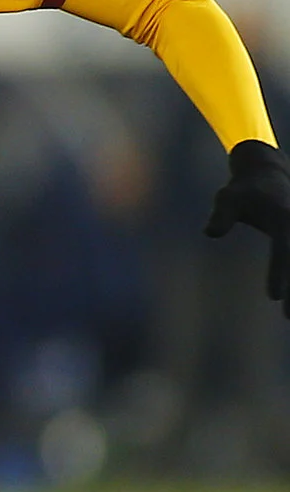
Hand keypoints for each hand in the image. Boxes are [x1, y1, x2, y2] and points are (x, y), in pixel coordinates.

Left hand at [204, 139, 289, 317]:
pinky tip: (288, 305)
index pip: (284, 249)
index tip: (275, 296)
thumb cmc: (243, 190)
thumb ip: (221, 215)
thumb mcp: (227, 198)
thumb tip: (210, 233)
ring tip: (288, 318)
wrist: (267, 173)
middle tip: (287, 317)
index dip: (280, 272)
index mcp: (285, 218)